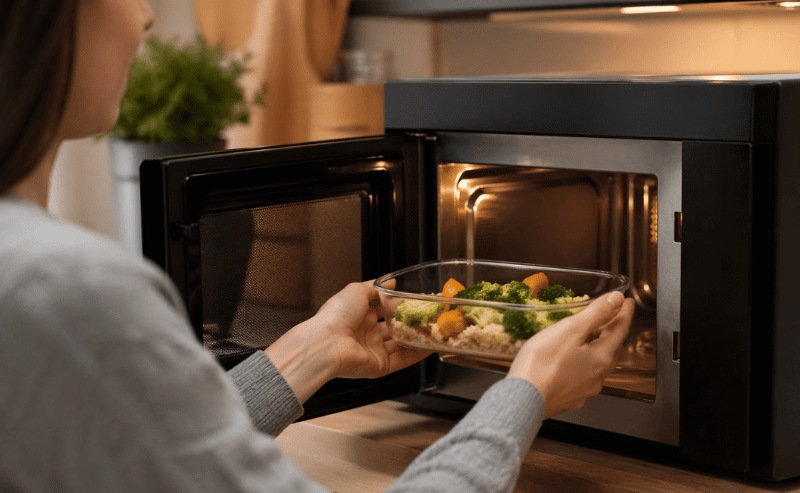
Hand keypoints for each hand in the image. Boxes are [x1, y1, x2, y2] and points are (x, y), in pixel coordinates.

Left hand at [314, 280, 431, 378]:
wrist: (327, 344)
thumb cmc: (337, 315)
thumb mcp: (357, 291)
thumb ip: (375, 286)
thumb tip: (392, 281)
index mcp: (359, 314)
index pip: (383, 309)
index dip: (398, 305)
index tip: (415, 300)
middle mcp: (366, 333)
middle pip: (393, 328)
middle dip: (410, 322)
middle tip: (428, 315)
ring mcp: (373, 350)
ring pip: (400, 345)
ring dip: (416, 338)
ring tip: (434, 330)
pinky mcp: (379, 366)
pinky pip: (402, 360)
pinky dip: (416, 355)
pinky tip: (430, 347)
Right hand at [507, 291, 634, 418]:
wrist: (523, 399)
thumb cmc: (542, 363)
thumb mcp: (570, 330)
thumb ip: (596, 314)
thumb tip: (617, 300)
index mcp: (601, 357)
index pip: (619, 330)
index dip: (624, 313)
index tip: (628, 301)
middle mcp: (598, 376)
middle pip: (612, 349)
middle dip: (614, 331)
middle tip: (613, 317)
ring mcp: (584, 390)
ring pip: (598, 365)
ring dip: (599, 349)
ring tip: (593, 338)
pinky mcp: (569, 398)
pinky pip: (583, 377)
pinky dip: (584, 364)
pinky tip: (573, 362)